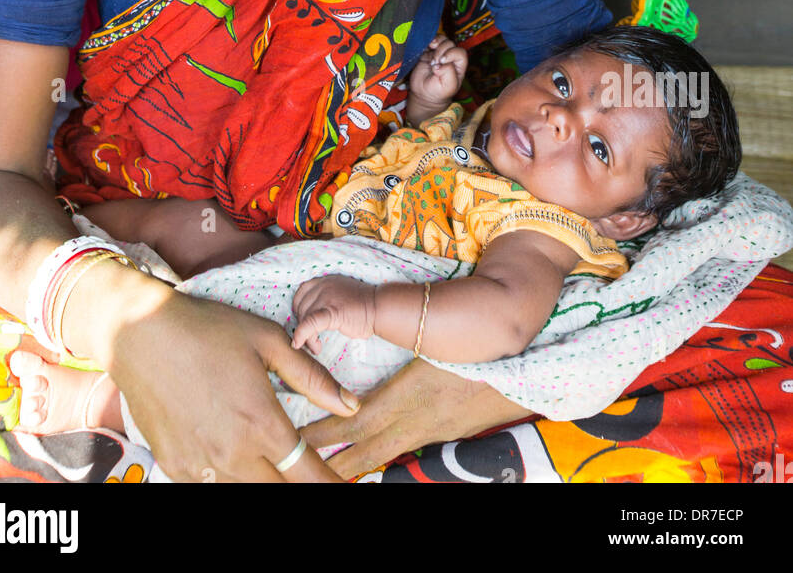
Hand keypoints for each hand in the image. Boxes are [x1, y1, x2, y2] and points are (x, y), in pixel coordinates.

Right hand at [108, 287, 359, 481]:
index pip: (309, 475)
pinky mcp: (175, 466)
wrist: (141, 334)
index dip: (331, 483)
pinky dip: (227, 474)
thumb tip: (350, 405)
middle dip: (296, 481)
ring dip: (261, 477)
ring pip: (245, 490)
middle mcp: (233, 455)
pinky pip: (211, 484)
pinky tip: (227, 446)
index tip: (344, 485)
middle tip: (302, 465)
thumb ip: (312, 378)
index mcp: (262, 424)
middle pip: (279, 490)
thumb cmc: (207, 330)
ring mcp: (201, 465)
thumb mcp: (267, 341)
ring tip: (261, 449)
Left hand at [291, 275, 376, 354]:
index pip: (301, 292)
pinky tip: (299, 344)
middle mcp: (323, 285)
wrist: (380, 308)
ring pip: (304, 317)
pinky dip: (302, 335)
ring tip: (315, 346)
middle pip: (301, 307)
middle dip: (302, 325)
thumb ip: (324, 300)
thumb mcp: (340, 295)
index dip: (299, 309)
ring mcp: (326, 297)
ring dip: (306, 336)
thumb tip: (309, 317)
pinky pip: (310, 323)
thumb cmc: (362, 306)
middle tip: (310, 339)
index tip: (304, 322)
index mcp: (324, 281)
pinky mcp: (331, 311)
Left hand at [299, 357, 532, 479]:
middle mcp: (418, 422)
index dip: (324, 432)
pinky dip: (380, 460)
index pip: (357, 422)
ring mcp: (433, 434)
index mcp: (411, 396)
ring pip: (384, 457)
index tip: (295, 435)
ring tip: (324, 473)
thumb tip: (361, 351)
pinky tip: (366, 464)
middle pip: (365, 452)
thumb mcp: (433, 346)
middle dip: (330, 463)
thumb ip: (400, 352)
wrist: (524, 371)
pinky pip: (404, 452)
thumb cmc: (476, 346)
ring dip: (353, 466)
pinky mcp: (444, 437)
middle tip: (296, 468)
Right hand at [408, 36, 468, 113]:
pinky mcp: (428, 51)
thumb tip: (439, 64)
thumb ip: (448, 73)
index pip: (460, 53)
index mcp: (458, 65)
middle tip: (433, 62)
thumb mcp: (448, 86)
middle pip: (450, 44)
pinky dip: (429, 40)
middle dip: (441, 50)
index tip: (442, 62)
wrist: (423, 93)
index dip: (452, 54)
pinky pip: (431, 40)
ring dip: (436, 42)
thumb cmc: (439, 92)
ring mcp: (439, 53)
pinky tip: (427, 45)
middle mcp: (450, 57)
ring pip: (442, 39)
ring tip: (431, 50)